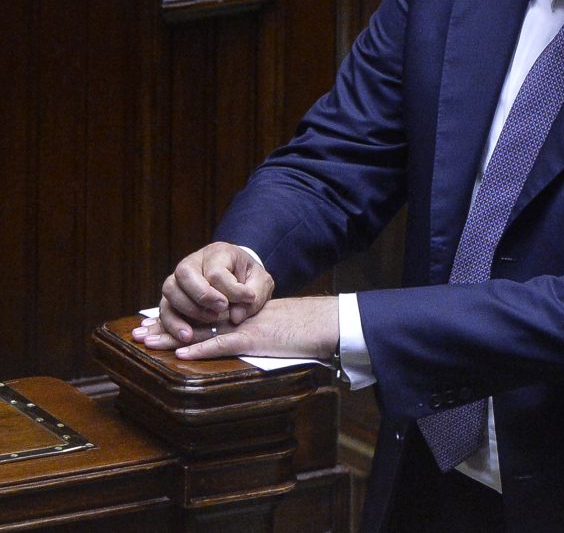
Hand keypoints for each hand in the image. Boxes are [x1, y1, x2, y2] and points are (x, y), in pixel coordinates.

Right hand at [133, 242, 273, 348]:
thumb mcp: (261, 282)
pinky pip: (164, 309)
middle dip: (203, 295)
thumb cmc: (249, 278)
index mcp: (218, 253)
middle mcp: (193, 262)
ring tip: (211, 321)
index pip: (216, 271)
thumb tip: (235, 317)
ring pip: (170, 290)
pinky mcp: (171, 297)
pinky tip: (187, 336)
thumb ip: (256, 295)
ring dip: (188, 309)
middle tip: (222, 309)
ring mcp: (178, 278)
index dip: (232, 289)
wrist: (238, 277)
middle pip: (185, 273)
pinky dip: (172, 324)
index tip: (247, 298)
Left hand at [155, 296, 338, 361]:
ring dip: (172, 338)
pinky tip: (182, 353)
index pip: (201, 316)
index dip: (176, 321)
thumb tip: (241, 343)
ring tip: (146, 342)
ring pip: (201, 330)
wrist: (323, 322)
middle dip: (164, 328)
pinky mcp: (253, 339)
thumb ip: (253, 333)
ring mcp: (243, 327)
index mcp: (238, 315)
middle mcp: (236, 317)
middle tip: (137, 333)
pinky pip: (223, 344)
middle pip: (193, 321)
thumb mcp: (273, 328)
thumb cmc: (303, 329)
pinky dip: (201, 348)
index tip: (153, 327)